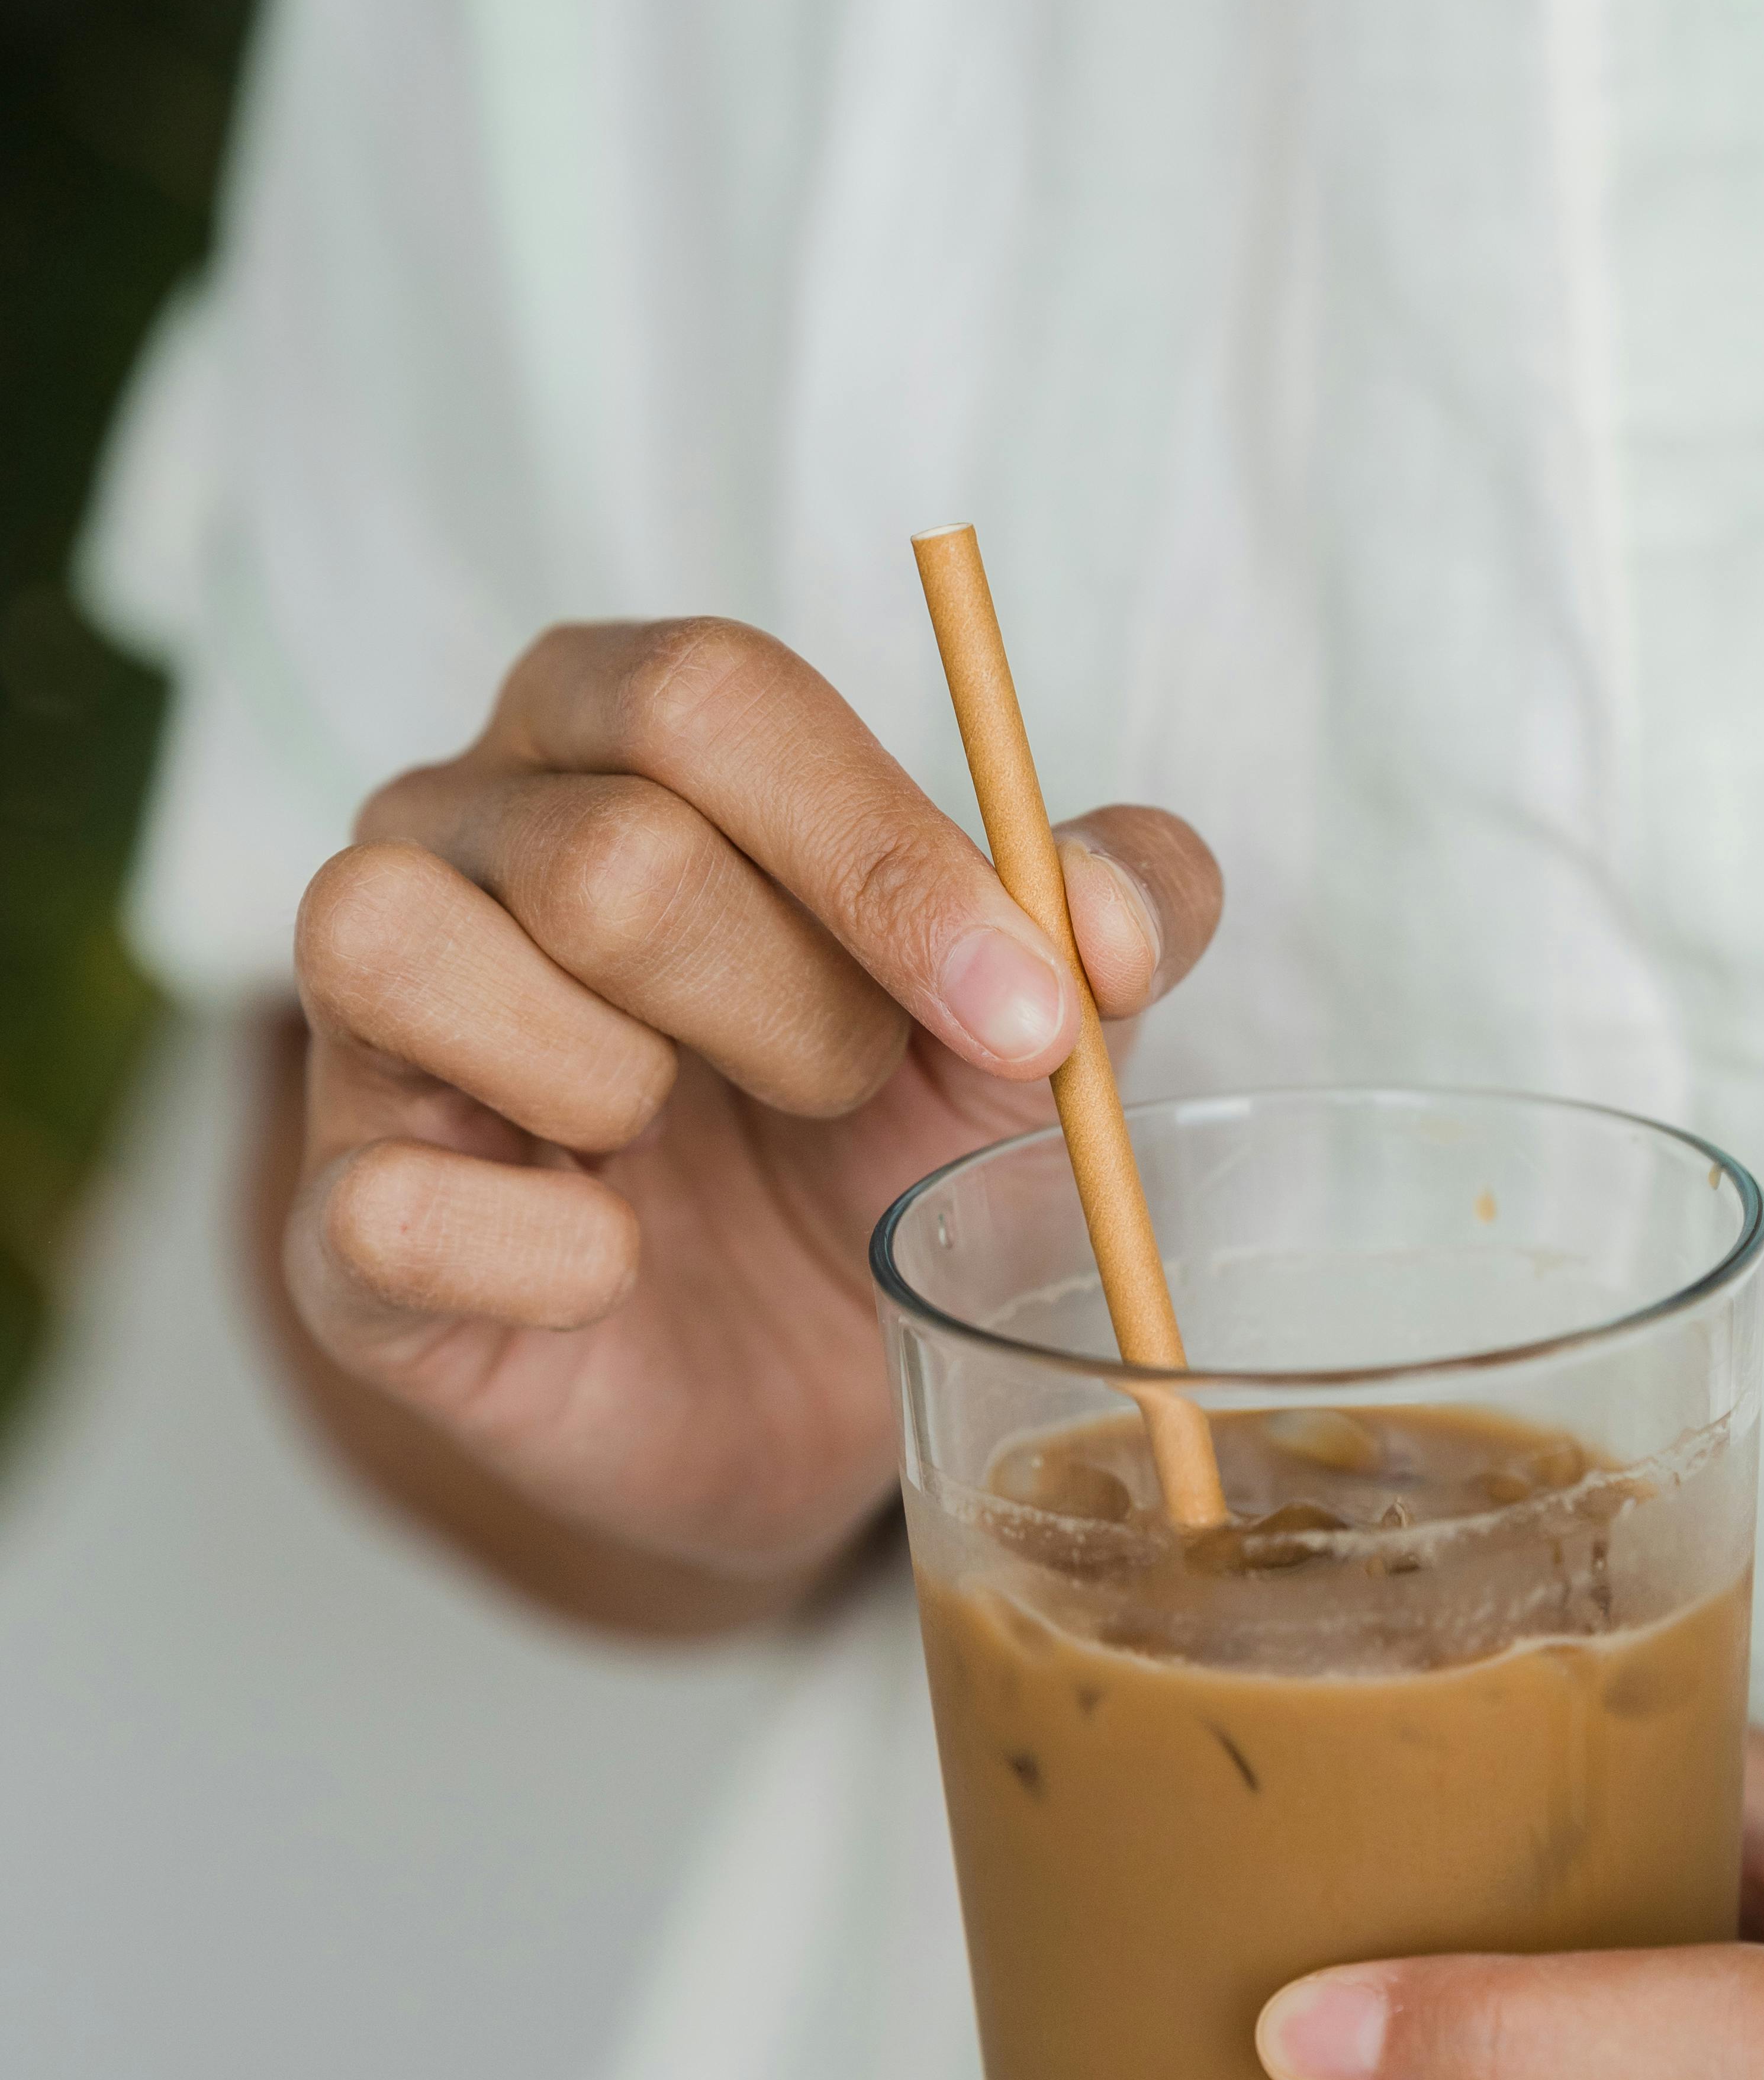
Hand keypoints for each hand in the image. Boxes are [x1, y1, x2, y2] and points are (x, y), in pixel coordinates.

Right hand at [284, 618, 1219, 1604]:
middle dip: (793, 1009)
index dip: (881, 858)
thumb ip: (1115, 913)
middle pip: (605, 855)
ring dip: (625, 1090)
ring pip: (421, 953)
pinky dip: (549, 1257)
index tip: (1025, 1017)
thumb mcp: (1029, 1014)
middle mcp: (451, 826)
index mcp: (613, 727)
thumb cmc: (889, 1135)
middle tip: (844, 1097)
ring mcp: (362, 1019)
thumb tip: (1117, 921)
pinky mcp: (330, 1217)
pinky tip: (612, 1272)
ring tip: (684, 1149)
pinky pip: (386, 1199)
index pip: (710, 697)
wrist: (806, 1381)